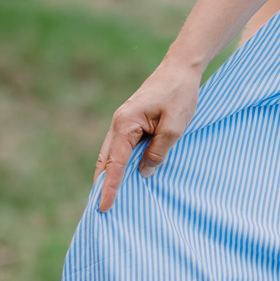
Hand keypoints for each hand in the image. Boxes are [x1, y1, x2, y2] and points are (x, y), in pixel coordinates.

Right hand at [94, 61, 201, 211]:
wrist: (180, 70)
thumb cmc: (179, 96)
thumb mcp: (173, 128)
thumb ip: (157, 153)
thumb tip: (143, 174)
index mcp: (125, 124)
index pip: (114, 164)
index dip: (110, 187)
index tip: (104, 207)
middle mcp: (118, 124)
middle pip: (105, 161)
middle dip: (102, 185)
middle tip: (99, 210)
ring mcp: (123, 123)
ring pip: (110, 155)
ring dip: (108, 176)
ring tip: (107, 198)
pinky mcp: (131, 123)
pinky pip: (121, 148)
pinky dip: (118, 164)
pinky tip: (123, 177)